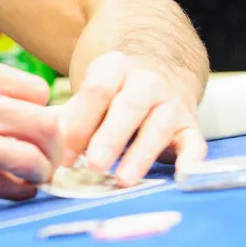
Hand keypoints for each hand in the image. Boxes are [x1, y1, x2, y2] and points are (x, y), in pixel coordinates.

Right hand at [0, 54, 64, 199]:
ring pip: (32, 161)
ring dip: (40, 172)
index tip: (37, 124)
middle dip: (54, 145)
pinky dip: (17, 192)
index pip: (38, 92)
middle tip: (48, 155)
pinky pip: (1, 188)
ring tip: (32, 175)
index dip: (43, 111)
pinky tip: (13, 189)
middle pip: (47, 126)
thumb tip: (15, 105)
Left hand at [59, 51, 205, 184]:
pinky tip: (182, 175)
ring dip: (141, 154)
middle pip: (129, 107)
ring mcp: (172, 102)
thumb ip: (73, 114)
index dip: (80, 123)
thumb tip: (50, 144)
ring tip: (123, 179)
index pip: (96, 91)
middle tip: (95, 164)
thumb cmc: (115, 89)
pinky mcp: (191, 124)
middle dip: (111, 137)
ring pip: (159, 126)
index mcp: (114, 68)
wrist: (161, 67)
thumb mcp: (92, 88)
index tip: (66, 156)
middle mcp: (146, 82)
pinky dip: (192, 159)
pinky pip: (195, 142)